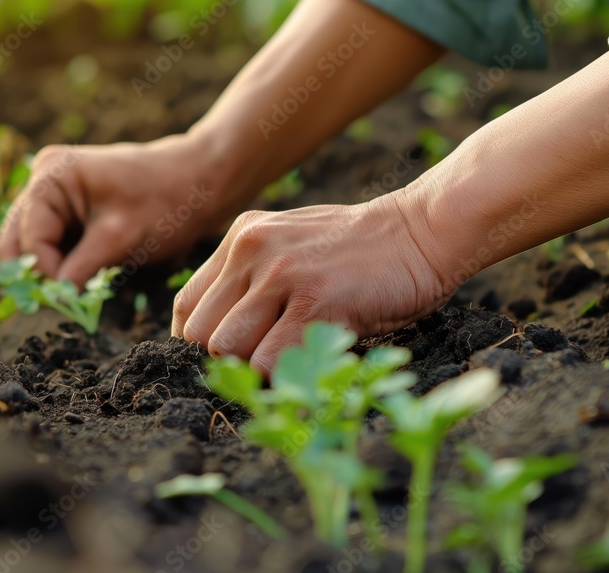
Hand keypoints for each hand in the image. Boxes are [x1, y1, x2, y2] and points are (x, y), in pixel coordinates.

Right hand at [0, 135, 225, 283]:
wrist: (200, 182)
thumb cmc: (165, 201)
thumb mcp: (120, 237)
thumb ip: (81, 268)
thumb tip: (54, 300)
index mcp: (51, 176)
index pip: (30, 239)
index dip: (46, 274)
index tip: (71, 300)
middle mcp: (44, 180)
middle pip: (19, 241)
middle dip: (40, 273)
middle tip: (66, 302)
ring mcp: (55, 194)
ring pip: (34, 246)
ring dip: (53, 271)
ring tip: (80, 290)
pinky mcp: (70, 210)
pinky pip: (55, 244)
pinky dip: (66, 264)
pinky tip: (88, 276)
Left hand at [171, 195, 449, 373]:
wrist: (422, 231)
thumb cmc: (361, 251)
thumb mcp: (292, 243)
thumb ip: (254, 274)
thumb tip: (218, 336)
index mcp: (242, 236)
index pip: (186, 306)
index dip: (199, 341)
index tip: (229, 357)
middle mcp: (253, 250)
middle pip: (201, 334)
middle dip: (228, 360)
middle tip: (267, 364)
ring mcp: (282, 274)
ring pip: (227, 349)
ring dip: (255, 369)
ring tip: (292, 362)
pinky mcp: (316, 300)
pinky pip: (270, 361)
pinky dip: (285, 377)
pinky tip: (313, 365)